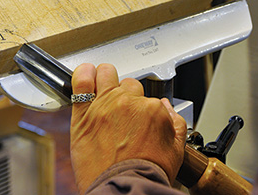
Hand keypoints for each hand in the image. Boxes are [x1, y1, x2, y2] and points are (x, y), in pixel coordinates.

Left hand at [70, 63, 186, 192]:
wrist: (125, 186)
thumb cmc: (146, 173)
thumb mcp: (175, 150)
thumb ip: (175, 123)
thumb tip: (166, 108)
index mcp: (152, 109)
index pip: (147, 97)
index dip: (142, 108)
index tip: (137, 118)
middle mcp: (128, 102)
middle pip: (128, 85)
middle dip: (126, 95)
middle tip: (122, 111)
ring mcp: (105, 104)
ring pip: (106, 74)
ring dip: (106, 79)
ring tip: (103, 88)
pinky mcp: (84, 112)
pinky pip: (81, 81)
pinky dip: (83, 74)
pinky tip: (85, 75)